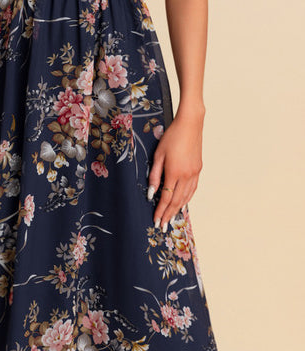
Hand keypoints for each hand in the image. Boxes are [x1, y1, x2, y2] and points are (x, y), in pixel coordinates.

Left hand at [146, 110, 203, 230]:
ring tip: (171, 219)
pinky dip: (186, 199)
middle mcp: (187, 176)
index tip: (156, 221)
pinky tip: (182, 203)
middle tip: (163, 226)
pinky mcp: (198, 170)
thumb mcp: (158, 154)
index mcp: (175, 172)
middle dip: (169, 215)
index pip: (167, 198)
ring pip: (186, 197)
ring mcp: (194, 174)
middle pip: (177, 201)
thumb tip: (152, 193)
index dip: (161, 211)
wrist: (190, 125)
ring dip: (178, 209)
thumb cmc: (172, 137)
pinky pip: (192, 189)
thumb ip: (154, 175)